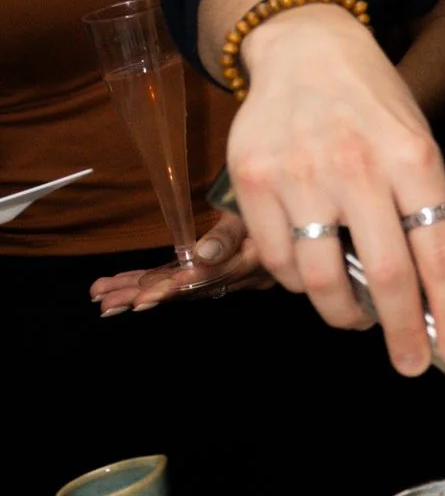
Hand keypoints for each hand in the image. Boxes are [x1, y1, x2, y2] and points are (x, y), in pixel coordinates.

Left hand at [90, 206, 270, 317]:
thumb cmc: (270, 193)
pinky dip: (153, 284)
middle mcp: (242, 277)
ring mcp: (231, 277)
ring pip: (182, 289)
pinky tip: (123, 287)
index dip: (176, 287)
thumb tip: (201, 255)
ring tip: (103, 298)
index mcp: (254, 262)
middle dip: (145, 295)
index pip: (212, 278)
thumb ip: (228, 234)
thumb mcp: (253, 207)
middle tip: (107, 303)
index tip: (144, 294)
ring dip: (140, 293)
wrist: (290, 203)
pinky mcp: (220, 271)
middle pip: (190, 290)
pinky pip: (185, 281)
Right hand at [224, 3, 444, 373]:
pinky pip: (277, 259)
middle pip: (384, 276)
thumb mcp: (416, 142)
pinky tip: (313, 270)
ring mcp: (300, 174)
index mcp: (414, 157)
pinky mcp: (253, 181)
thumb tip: (432, 294)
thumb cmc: (371, 104)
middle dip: (402, 333)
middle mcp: (358, 166)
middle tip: (410, 362)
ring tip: (356, 315)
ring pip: (320, 280)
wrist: (306, 47)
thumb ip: (421, 210)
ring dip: (343, 313)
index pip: (441, 252)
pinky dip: (298, 281)